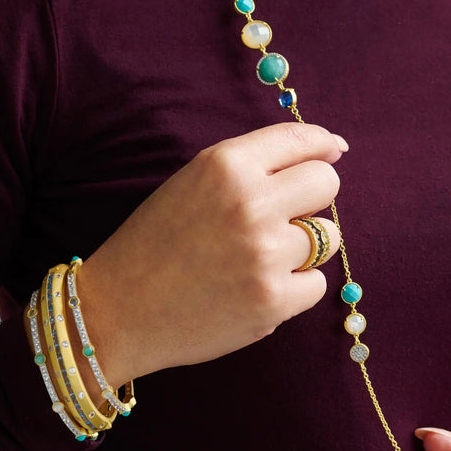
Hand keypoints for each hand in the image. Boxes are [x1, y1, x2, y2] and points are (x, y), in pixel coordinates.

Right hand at [73, 121, 346, 384]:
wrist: (117, 310)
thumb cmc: (157, 240)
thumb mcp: (194, 180)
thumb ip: (256, 164)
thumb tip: (333, 148)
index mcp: (226, 165)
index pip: (302, 140)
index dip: (322, 145)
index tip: (329, 152)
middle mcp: (250, 202)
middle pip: (326, 183)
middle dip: (312, 197)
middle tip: (281, 216)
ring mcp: (265, 254)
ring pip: (328, 235)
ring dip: (303, 245)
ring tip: (258, 257)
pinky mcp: (272, 301)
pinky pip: (316, 283)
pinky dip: (294, 287)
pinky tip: (255, 288)